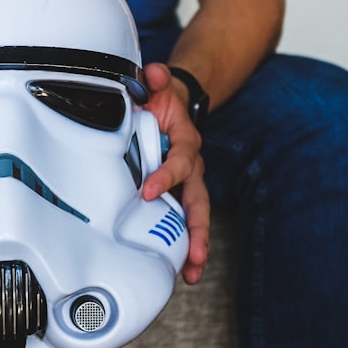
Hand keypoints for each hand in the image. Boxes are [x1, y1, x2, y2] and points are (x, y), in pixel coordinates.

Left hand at [141, 62, 210, 284]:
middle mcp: (191, 164)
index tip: (148, 190)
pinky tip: (184, 268)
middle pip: (199, 199)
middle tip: (194, 253)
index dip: (167, 175)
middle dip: (198, 227)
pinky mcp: (178, 191)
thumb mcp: (157, 83)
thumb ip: (155, 78)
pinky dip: (185, 243)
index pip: (180, 160)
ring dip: (196, 244)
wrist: (173, 101)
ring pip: (195, 215)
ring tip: (193, 273)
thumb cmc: (161, 98)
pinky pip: (183, 218)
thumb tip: (153, 74)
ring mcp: (187, 181)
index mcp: (185, 140)